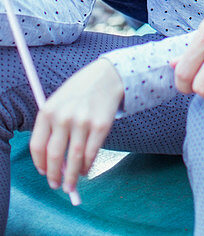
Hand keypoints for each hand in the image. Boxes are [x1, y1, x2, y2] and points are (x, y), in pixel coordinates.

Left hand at [30, 58, 122, 194]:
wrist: (107, 75)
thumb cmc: (79, 92)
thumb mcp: (59, 102)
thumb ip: (53, 129)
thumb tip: (55, 164)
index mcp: (48, 111)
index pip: (38, 146)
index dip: (40, 164)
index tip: (43, 173)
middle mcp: (64, 116)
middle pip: (55, 156)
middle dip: (55, 176)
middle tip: (56, 185)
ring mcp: (83, 121)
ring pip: (75, 159)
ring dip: (72, 177)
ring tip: (71, 185)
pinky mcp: (101, 126)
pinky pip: (91, 154)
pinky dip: (88, 166)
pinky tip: (86, 170)